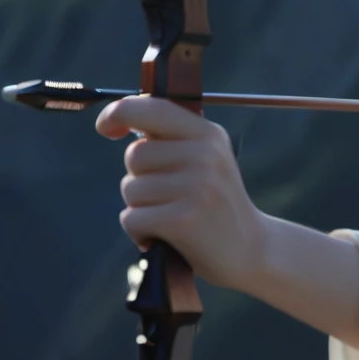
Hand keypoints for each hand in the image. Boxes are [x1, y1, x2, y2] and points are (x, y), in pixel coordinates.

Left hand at [96, 95, 269, 290]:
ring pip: (131, 189)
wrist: (252, 251)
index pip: (151, 108)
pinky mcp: (184, 220)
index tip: (106, 128)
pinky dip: (139, 233)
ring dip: (141, 209)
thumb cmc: (215, 206)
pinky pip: (133, 219)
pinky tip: (163, 238)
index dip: (118, 112)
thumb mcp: (205, 161)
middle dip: (139, 179)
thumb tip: (116, 119)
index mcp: (209, 135)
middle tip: (168, 199)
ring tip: (170, 219)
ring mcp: (197, 187)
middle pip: (135, 155)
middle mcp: (206, 155)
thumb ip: (170, 138)